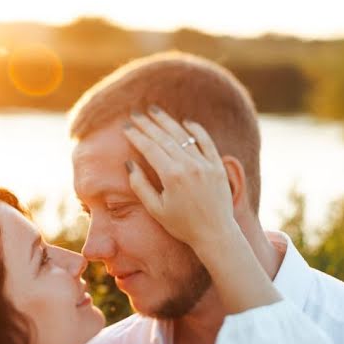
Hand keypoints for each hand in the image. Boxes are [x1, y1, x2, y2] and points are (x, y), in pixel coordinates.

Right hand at [123, 107, 237, 254]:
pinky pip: (206, 141)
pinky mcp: (217, 166)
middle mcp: (189, 166)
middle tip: (136, 113)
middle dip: (148, 124)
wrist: (215, 233)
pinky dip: (196, 130)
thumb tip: (129, 163)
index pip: (150, 148)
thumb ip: (140, 185)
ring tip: (154, 111)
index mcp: (171, 176)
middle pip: (164, 138)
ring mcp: (205, 164)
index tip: (126, 127)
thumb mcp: (156, 209)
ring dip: (167, 122)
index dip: (136, 136)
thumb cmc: (182, 225)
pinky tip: (185, 122)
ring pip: (183, 136)